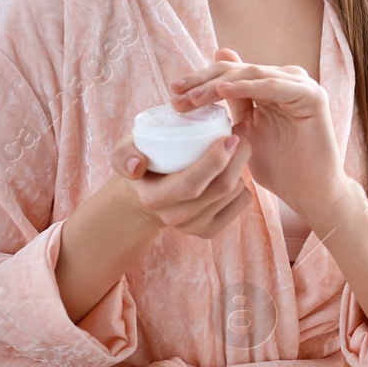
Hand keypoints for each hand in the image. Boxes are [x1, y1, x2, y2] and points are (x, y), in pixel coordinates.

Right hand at [110, 129, 252, 238]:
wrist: (147, 195)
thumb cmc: (142, 163)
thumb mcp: (124, 153)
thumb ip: (123, 154)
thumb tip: (138, 164)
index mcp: (154, 197)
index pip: (191, 183)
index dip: (215, 159)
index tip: (228, 136)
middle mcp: (175, 217)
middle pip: (221, 188)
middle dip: (239, 158)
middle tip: (240, 136)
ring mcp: (194, 227)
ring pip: (235, 193)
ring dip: (241, 167)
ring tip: (234, 150)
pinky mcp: (211, 230)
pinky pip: (242, 202)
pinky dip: (243, 183)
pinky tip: (233, 172)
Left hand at [170, 47, 347, 226]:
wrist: (309, 192)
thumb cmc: (278, 168)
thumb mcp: (244, 135)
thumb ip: (232, 109)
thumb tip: (212, 87)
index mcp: (270, 86)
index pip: (230, 74)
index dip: (200, 80)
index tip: (172, 93)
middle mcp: (287, 80)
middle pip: (238, 70)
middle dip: (204, 80)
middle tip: (176, 92)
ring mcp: (301, 86)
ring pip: (252, 75)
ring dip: (219, 84)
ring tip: (194, 96)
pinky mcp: (312, 96)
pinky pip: (273, 86)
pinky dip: (247, 87)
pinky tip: (223, 91)